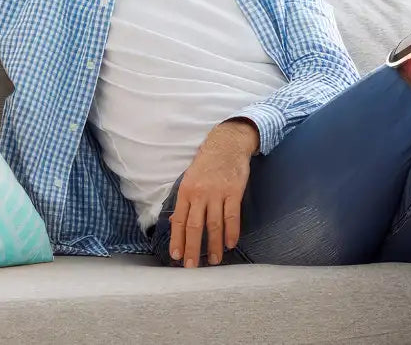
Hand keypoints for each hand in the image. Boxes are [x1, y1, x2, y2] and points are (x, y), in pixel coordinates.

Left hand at [168, 119, 258, 266]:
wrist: (227, 144)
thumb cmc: (207, 163)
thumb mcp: (190, 179)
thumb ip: (186, 201)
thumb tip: (179, 224)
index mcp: (185, 191)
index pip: (178, 221)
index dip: (177, 240)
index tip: (176, 256)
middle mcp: (199, 194)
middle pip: (194, 226)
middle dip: (192, 248)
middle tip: (192, 266)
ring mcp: (217, 193)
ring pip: (213, 224)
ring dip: (213, 245)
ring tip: (214, 261)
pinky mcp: (234, 191)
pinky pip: (232, 216)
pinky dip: (231, 232)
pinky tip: (230, 244)